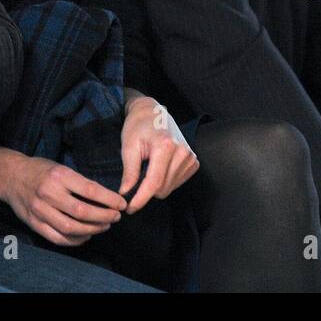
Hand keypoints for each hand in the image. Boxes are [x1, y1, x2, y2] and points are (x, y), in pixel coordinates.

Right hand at [4, 156, 126, 246]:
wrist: (11, 176)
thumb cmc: (41, 171)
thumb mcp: (61, 168)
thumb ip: (80, 182)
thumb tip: (106, 198)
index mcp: (59, 176)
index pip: (90, 190)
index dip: (109, 200)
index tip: (121, 204)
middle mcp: (49, 193)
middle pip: (82, 212)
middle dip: (104, 217)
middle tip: (116, 217)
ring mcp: (40, 210)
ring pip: (71, 228)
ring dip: (92, 230)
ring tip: (104, 226)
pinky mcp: (34, 223)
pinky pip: (58, 238)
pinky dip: (75, 240)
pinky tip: (86, 236)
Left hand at [118, 95, 198, 212]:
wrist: (153, 112)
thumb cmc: (138, 126)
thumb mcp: (128, 146)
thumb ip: (129, 171)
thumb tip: (126, 194)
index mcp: (166, 146)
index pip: (153, 183)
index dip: (140, 199)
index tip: (129, 209)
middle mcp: (182, 152)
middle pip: (161, 189)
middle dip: (146, 190)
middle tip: (134, 178)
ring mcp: (191, 157)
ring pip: (168, 188)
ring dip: (155, 186)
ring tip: (148, 167)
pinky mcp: (194, 162)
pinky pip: (176, 183)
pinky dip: (165, 181)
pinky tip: (159, 167)